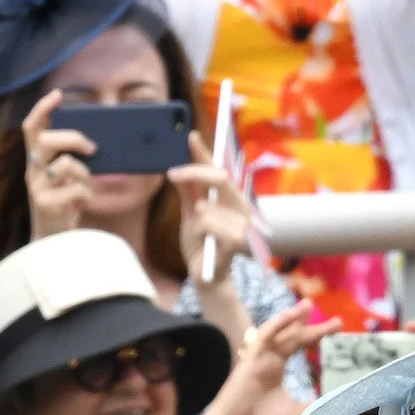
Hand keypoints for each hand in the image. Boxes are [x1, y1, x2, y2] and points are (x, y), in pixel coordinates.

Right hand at [21, 90, 95, 237]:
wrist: (52, 244)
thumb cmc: (64, 205)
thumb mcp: (66, 179)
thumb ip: (73, 160)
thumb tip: (98, 142)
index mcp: (35, 160)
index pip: (30, 127)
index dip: (42, 108)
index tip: (58, 95)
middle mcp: (31, 172)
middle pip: (45, 140)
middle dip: (72, 138)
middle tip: (92, 148)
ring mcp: (36, 189)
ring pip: (63, 165)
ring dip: (84, 171)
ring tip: (89, 183)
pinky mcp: (46, 206)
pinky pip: (74, 190)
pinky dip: (86, 193)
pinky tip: (84, 201)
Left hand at [171, 131, 255, 286]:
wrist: (208, 278)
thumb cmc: (201, 246)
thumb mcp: (190, 216)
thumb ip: (188, 193)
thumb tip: (178, 168)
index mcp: (231, 199)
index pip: (217, 170)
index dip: (204, 152)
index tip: (190, 136)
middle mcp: (242, 207)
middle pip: (219, 177)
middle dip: (193, 172)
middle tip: (171, 174)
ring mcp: (243, 223)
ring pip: (205, 206)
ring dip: (195, 220)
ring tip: (201, 235)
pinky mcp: (238, 239)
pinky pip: (206, 223)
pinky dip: (199, 232)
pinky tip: (206, 244)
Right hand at [207, 300, 337, 414]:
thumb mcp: (296, 414)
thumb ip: (315, 406)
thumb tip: (341, 403)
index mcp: (277, 369)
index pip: (299, 345)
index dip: (316, 335)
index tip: (337, 329)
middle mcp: (269, 360)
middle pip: (292, 335)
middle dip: (311, 325)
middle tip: (336, 320)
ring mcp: (259, 358)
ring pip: (278, 331)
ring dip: (293, 318)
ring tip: (309, 305)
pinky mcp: (250, 360)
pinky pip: (263, 337)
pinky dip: (276, 325)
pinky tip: (290, 315)